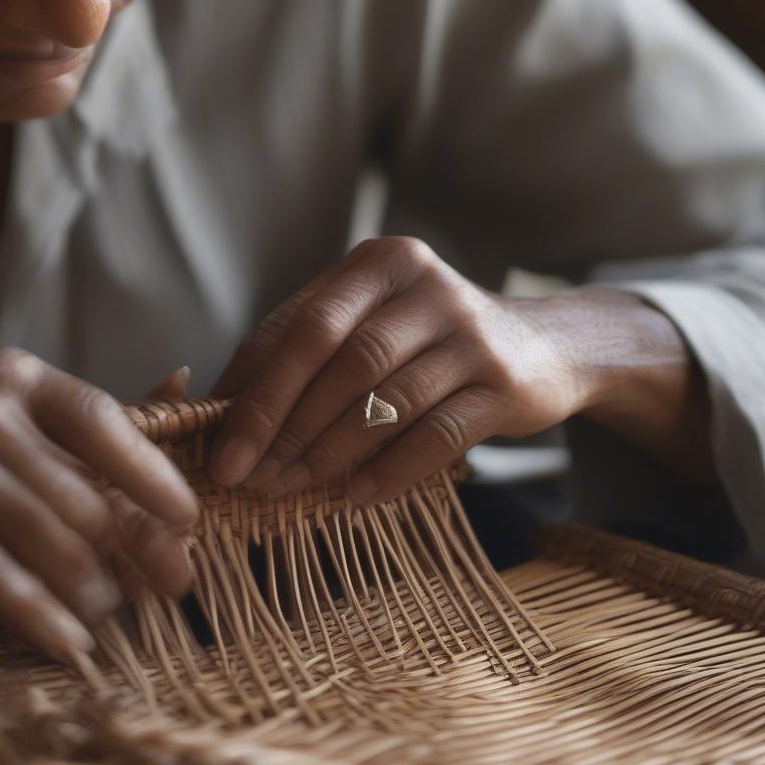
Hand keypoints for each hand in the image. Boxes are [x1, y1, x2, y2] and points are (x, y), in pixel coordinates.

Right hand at [0, 350, 199, 660]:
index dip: (156, 477)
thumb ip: (76, 416)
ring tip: (108, 616)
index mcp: (12, 376)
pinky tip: (68, 642)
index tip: (190, 522)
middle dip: (138, 552)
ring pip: (49, 542)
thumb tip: (181, 383)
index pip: (106, 422)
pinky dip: (38, 616)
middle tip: (167, 587)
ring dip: (92, 592)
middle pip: (87, 495)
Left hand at [210, 237, 706, 501]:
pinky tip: (355, 499)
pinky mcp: (502, 383)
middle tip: (247, 478)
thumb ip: (303, 353)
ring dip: (329, 453)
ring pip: (385, 397)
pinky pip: (436, 435)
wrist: (545, 349)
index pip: (299, 328)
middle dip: (283, 424)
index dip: (254, 393)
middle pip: (339, 359)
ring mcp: (469, 333)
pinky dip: (390, 471)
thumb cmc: (429, 344)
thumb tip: (219, 407)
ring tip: (291, 491)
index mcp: (377, 265)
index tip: (218, 450)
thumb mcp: (370, 328)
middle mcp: (424, 286)